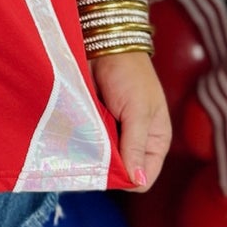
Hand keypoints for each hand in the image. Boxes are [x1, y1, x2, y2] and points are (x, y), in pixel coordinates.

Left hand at [89, 52, 171, 190]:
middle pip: (119, 173)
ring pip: (100, 161)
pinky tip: (72, 137)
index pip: (143, 178)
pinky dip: (79, 143)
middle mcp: (133, 143)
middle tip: (92, 152)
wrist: (104, 44)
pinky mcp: (92, 126)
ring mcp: (111, 135)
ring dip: (90, 155)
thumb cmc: (130, 74)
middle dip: (106, 168)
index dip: (127, 179)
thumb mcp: (139, 111)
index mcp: (155, 141)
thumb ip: (136, 145)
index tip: (109, 168)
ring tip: (82, 142)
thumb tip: (137, 181)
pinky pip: (85, 145)